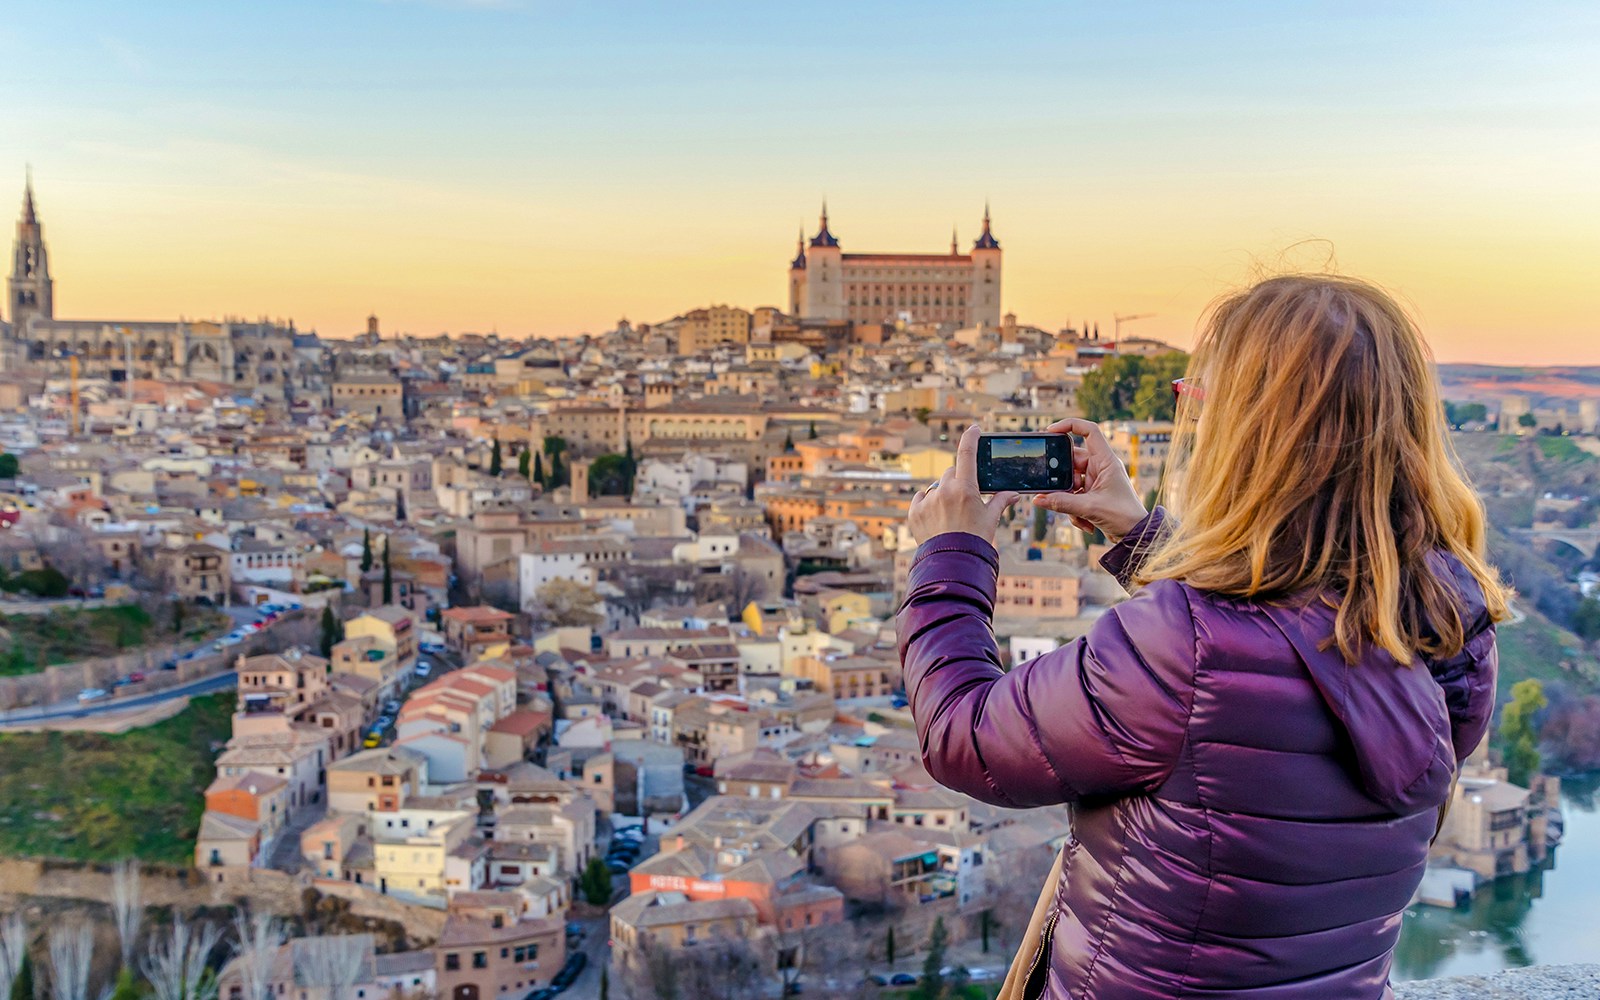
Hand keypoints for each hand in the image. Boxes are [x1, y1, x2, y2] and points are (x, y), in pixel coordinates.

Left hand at [908, 425, 1019, 545]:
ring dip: (943, 493)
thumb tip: (1013, 493)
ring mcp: (928, 501)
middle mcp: (944, 491)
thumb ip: (1000, 501)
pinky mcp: (914, 512)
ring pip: (936, 487)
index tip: (974, 429)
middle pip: (951, 472)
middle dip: (958, 479)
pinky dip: (927, 503)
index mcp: (965, 489)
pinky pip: (921, 498)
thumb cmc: (975, 540)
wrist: (953, 564)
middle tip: (965, 497)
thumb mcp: (990, 519)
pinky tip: (935, 517)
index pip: (967, 454)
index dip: (971, 438)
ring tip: (951, 515)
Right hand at [1031, 418, 1146, 541]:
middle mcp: (1100, 467)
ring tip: (1078, 515)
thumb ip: (1062, 503)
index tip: (1050, 431)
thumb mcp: (1090, 508)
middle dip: (1062, 479)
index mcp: (1106, 461)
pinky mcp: (1091, 495)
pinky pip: (1073, 496)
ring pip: (1069, 482)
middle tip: (1054, 489)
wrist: (1135, 536)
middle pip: (1071, 461)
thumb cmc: (1124, 516)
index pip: (1089, 431)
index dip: (1070, 425)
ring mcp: (1095, 481)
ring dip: (1069, 500)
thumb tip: (1038, 499)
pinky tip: (1085, 523)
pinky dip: (1074, 510)